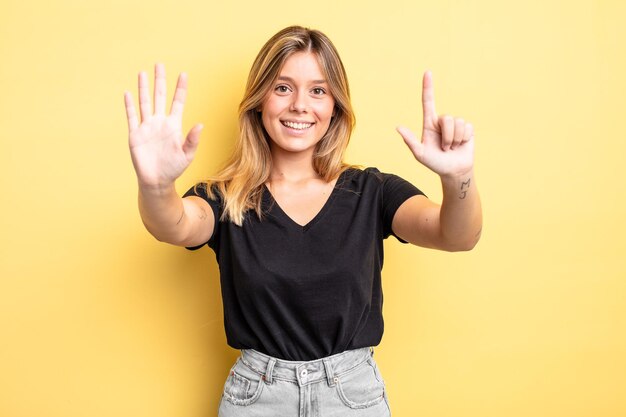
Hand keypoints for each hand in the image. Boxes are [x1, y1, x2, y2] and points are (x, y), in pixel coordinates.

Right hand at [124, 63, 202, 187]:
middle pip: (160, 96)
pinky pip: (132, 116)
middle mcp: (160, 122)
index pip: (178, 102)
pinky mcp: (135, 134)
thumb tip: (200, 124)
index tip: (183, 74)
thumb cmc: (174, 169)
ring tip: (143, 73)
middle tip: (160, 64)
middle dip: (160, 81)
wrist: (157, 181)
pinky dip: (130, 105)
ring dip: (143, 88)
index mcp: (174, 125)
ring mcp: (147, 127)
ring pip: (145, 102)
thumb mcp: (187, 155)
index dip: (180, 88)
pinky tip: (128, 93)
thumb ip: (192, 139)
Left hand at [396, 71, 473, 177]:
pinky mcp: (467, 129)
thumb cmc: (435, 163)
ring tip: (452, 148)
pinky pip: (467, 128)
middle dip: (446, 137)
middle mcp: (442, 121)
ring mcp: (455, 125)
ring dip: (454, 139)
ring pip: (457, 123)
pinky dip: (463, 139)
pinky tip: (461, 145)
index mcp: (429, 124)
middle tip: (444, 148)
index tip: (427, 73)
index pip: (428, 102)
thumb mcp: (420, 154)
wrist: (453, 171)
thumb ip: (410, 141)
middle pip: (446, 118)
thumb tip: (398, 127)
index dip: (428, 87)